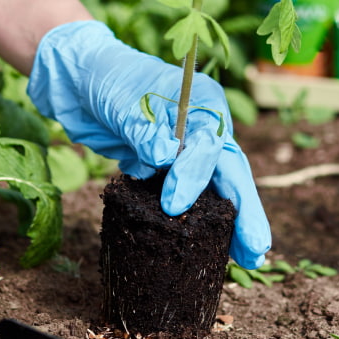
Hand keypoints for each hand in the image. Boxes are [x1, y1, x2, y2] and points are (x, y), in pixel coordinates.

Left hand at [27, 21, 271, 267]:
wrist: (82, 82)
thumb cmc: (109, 79)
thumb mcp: (126, 102)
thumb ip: (145, 130)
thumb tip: (165, 156)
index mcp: (203, 104)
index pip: (211, 145)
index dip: (196, 176)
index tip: (173, 204)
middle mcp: (205, 130)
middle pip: (232, 173)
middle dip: (245, 212)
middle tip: (255, 250)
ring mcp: (189, 152)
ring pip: (217, 191)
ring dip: (229, 224)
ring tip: (245, 258)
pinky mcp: (170, 171)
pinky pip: (190, 199)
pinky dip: (198, 223)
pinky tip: (208, 250)